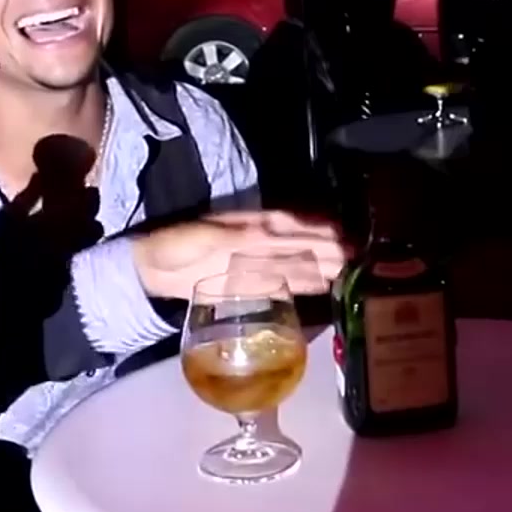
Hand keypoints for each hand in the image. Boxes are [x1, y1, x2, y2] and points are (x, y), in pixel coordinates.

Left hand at [133, 210, 350, 299]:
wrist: (154, 267)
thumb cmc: (180, 244)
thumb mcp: (210, 237)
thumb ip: (244, 238)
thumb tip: (275, 236)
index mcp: (255, 224)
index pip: (296, 227)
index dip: (320, 231)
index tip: (345, 238)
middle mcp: (262, 241)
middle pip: (303, 246)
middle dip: (330, 251)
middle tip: (358, 260)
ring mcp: (258, 262)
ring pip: (298, 263)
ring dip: (322, 267)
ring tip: (348, 273)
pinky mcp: (250, 282)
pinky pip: (283, 281)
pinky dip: (303, 283)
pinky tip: (320, 286)